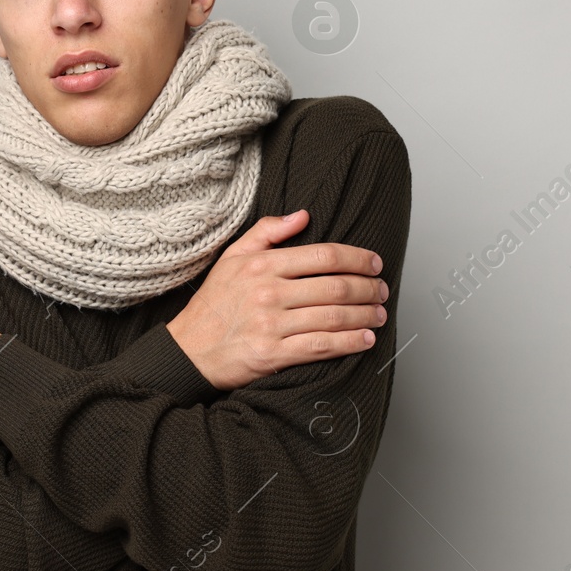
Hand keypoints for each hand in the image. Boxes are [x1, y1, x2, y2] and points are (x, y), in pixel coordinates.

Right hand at [166, 209, 387, 390]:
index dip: (357, 259)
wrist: (188, 350)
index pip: (324, 256)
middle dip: (368, 289)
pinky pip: (321, 346)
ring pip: (333, 316)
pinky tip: (365, 339)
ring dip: (365, 316)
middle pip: (335, 287)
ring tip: (379, 315)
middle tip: (382, 291)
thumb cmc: (213, 305)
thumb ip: (266, 232)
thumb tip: (303, 216)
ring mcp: (271, 324)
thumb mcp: (232, 257)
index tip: (374, 264)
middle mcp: (268, 292)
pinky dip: (349, 342)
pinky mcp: (272, 354)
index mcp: (262, 265)